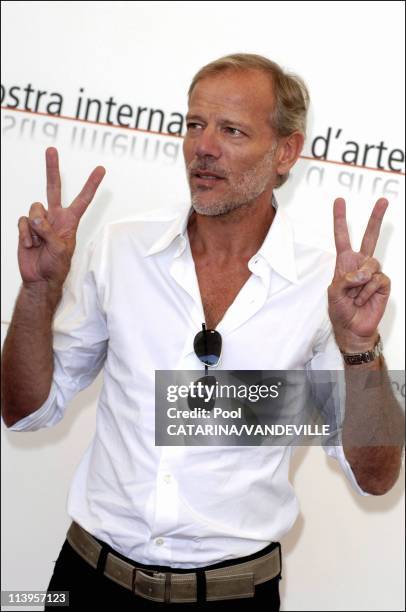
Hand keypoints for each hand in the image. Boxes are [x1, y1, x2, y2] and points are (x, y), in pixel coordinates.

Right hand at [17, 147, 105, 287]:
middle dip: (52, 169)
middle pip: (54, 188)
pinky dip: (25, 233)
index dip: (91, 184)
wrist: (39, 278)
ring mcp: (39, 221)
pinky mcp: (26, 226)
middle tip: (51, 150)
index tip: (101, 169)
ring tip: (39, 243)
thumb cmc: (56, 267)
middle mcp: (55, 217)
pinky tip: (30, 244)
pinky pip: (22, 221)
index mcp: (70, 221)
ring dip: (36, 227)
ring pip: (34, 208)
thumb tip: (35, 217)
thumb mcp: (60, 249)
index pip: (83, 199)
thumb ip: (49, 231)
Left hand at [328, 197, 390, 352]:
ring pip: (371, 264)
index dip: (340, 220)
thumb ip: (345, 279)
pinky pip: (377, 279)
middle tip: (383, 201)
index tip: (339, 201)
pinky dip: (367, 291)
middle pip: (369, 237)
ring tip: (354, 296)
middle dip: (376, 218)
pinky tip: (363, 299)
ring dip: (360, 282)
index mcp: (344, 262)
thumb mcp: (333, 292)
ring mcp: (373, 273)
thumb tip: (363, 273)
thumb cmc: (340, 310)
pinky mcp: (383, 284)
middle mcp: (360, 264)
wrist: (353, 328)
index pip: (342, 237)